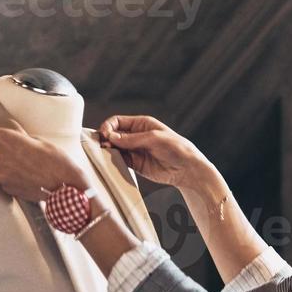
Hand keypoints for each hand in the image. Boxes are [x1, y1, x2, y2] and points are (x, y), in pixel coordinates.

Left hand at [0, 121, 91, 201]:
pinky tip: (27, 177)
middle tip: (19, 153)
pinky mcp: (6, 188)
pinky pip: (4, 179)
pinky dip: (12, 178)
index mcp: (5, 140)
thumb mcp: (39, 141)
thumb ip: (20, 136)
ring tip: (26, 167)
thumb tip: (14, 132)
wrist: (64, 185)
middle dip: (1, 151)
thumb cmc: (55, 161)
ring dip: (7, 166)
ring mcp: (0, 174)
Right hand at [97, 115, 212, 191]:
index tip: (105, 134)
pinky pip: (120, 161)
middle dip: (106, 139)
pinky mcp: (135, 164)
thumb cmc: (177, 148)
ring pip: (114, 148)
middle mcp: (136, 136)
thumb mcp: (155, 138)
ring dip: (108, 151)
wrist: (187, 169)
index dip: (108, 126)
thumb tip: (111, 137)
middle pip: (113, 135)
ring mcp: (135, 150)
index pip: (117, 121)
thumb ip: (133, 138)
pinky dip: (114, 161)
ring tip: (107, 154)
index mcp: (141, 124)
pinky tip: (113, 162)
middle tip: (103, 146)